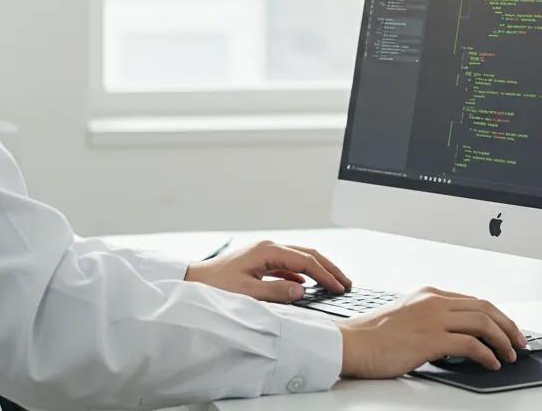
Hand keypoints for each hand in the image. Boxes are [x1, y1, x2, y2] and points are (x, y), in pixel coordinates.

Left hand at [184, 240, 352, 302]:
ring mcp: (265, 252)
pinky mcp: (261, 261)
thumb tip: (302, 290)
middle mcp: (269, 247)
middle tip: (346, 283)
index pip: (306, 261)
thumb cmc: (216, 287)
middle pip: (308, 254)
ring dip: (318, 269)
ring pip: (300, 258)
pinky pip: (289, 264)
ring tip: (334, 282)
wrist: (194, 281)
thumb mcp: (247, 293)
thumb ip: (276, 292)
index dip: (326, 275)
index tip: (340, 288)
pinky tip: (308, 284)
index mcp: (268, 251)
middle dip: (329, 268)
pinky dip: (303, 273)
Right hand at [337, 287, 525, 376]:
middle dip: (508, 325)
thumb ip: (431, 321)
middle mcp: (434, 302)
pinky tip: (492, 363)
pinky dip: (487, 354)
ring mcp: (433, 318)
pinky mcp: (431, 339)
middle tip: (519, 341)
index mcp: (429, 295)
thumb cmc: (373, 336)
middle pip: (485, 307)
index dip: (496, 316)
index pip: (474, 301)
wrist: (351, 343)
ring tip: (511, 354)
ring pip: (483, 322)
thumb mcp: (407, 318)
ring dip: (503, 339)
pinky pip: (471, 344)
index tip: (507, 329)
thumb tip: (456, 338)